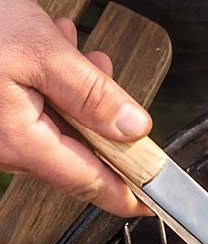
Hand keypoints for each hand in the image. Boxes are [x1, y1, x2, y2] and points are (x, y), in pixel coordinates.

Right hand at [0, 0, 151, 216]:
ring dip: (74, 88)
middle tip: (100, 67)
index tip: (157, 200)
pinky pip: (32, 108)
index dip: (129, 191)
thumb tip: (135, 131)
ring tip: (64, 43)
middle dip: (99, 113)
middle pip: (78, 150)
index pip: (89, 182)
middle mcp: (6, 147)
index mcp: (21, 142)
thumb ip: (91, 95)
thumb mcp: (42, 51)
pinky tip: (44, 45)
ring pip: (58, 124)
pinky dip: (48, 80)